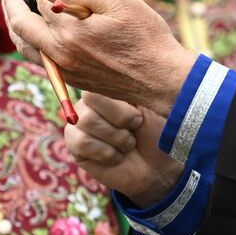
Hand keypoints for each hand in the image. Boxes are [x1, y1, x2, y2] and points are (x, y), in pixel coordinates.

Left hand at [1, 0, 195, 115]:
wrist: (161, 78)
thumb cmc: (145, 36)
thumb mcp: (116, 1)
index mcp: (68, 32)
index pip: (40, 1)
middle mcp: (59, 54)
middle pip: (20, 26)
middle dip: (12, 4)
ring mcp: (63, 70)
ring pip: (25, 46)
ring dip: (15, 26)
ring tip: (14, 9)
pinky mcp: (71, 80)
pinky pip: (38, 60)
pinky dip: (30, 42)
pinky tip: (36, 32)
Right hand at [65, 92, 183, 205]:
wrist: (159, 166)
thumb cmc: (158, 132)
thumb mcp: (153, 104)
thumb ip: (133, 85)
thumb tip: (114, 68)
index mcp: (107, 87)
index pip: (98, 84)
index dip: (120, 106)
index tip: (138, 118)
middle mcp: (88, 103)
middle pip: (90, 102)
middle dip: (120, 124)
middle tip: (134, 132)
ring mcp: (79, 125)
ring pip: (86, 122)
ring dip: (116, 139)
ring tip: (127, 145)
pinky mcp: (75, 147)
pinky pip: (82, 143)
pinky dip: (106, 153)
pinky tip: (116, 157)